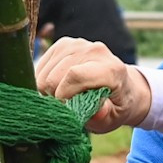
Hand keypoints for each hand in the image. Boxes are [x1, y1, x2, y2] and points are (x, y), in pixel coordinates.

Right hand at [34, 37, 150, 131]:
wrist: (121, 85)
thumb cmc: (116, 106)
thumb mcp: (114, 118)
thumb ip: (104, 117)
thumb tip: (97, 112)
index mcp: (112, 69)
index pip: (74, 76)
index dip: (63, 96)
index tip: (66, 109)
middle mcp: (95, 51)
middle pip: (54, 77)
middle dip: (54, 97)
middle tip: (66, 105)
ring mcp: (78, 44)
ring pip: (44, 73)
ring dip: (48, 90)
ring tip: (65, 96)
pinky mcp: (64, 43)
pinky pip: (41, 67)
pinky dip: (44, 80)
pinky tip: (59, 85)